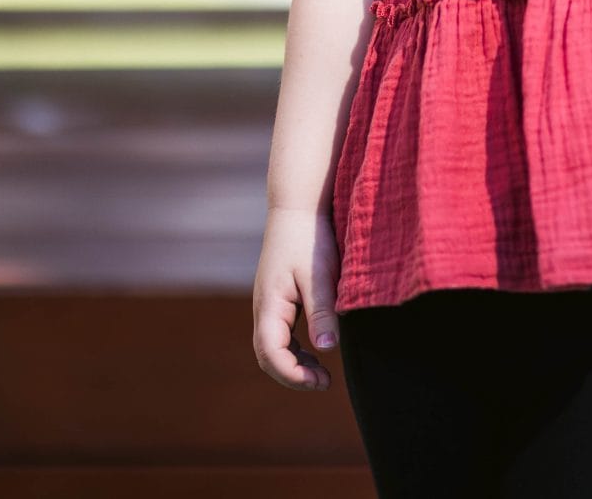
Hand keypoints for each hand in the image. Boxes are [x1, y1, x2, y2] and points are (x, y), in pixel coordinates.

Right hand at [251, 206, 338, 391]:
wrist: (297, 208)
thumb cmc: (309, 239)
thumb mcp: (320, 276)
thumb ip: (322, 312)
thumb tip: (327, 350)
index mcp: (270, 305)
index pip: (271, 354)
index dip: (292, 375)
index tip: (320, 381)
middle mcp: (264, 309)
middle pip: (268, 357)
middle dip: (293, 376)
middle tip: (325, 383)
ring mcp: (270, 305)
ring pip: (274, 348)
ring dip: (295, 365)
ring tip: (323, 375)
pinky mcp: (279, 301)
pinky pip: (282, 335)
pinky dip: (296, 350)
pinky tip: (317, 351)